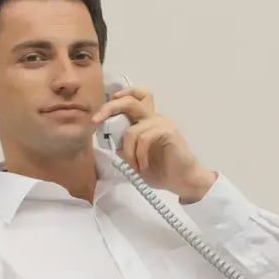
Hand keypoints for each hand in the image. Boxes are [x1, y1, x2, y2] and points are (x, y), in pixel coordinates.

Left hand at [91, 87, 216, 201]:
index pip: (134, 98)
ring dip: (128, 152)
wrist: (182, 181)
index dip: (118, 98)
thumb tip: (111, 143)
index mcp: (146, 121)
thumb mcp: (135, 160)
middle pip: (131, 101)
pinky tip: (144, 166)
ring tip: (133, 167)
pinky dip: (139, 155)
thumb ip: (124, 148)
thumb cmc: (160, 171)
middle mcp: (154, 117)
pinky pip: (144, 138)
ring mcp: (162, 123)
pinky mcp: (168, 131)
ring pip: (132, 130)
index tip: (101, 111)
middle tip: (96, 120)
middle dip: (110, 108)